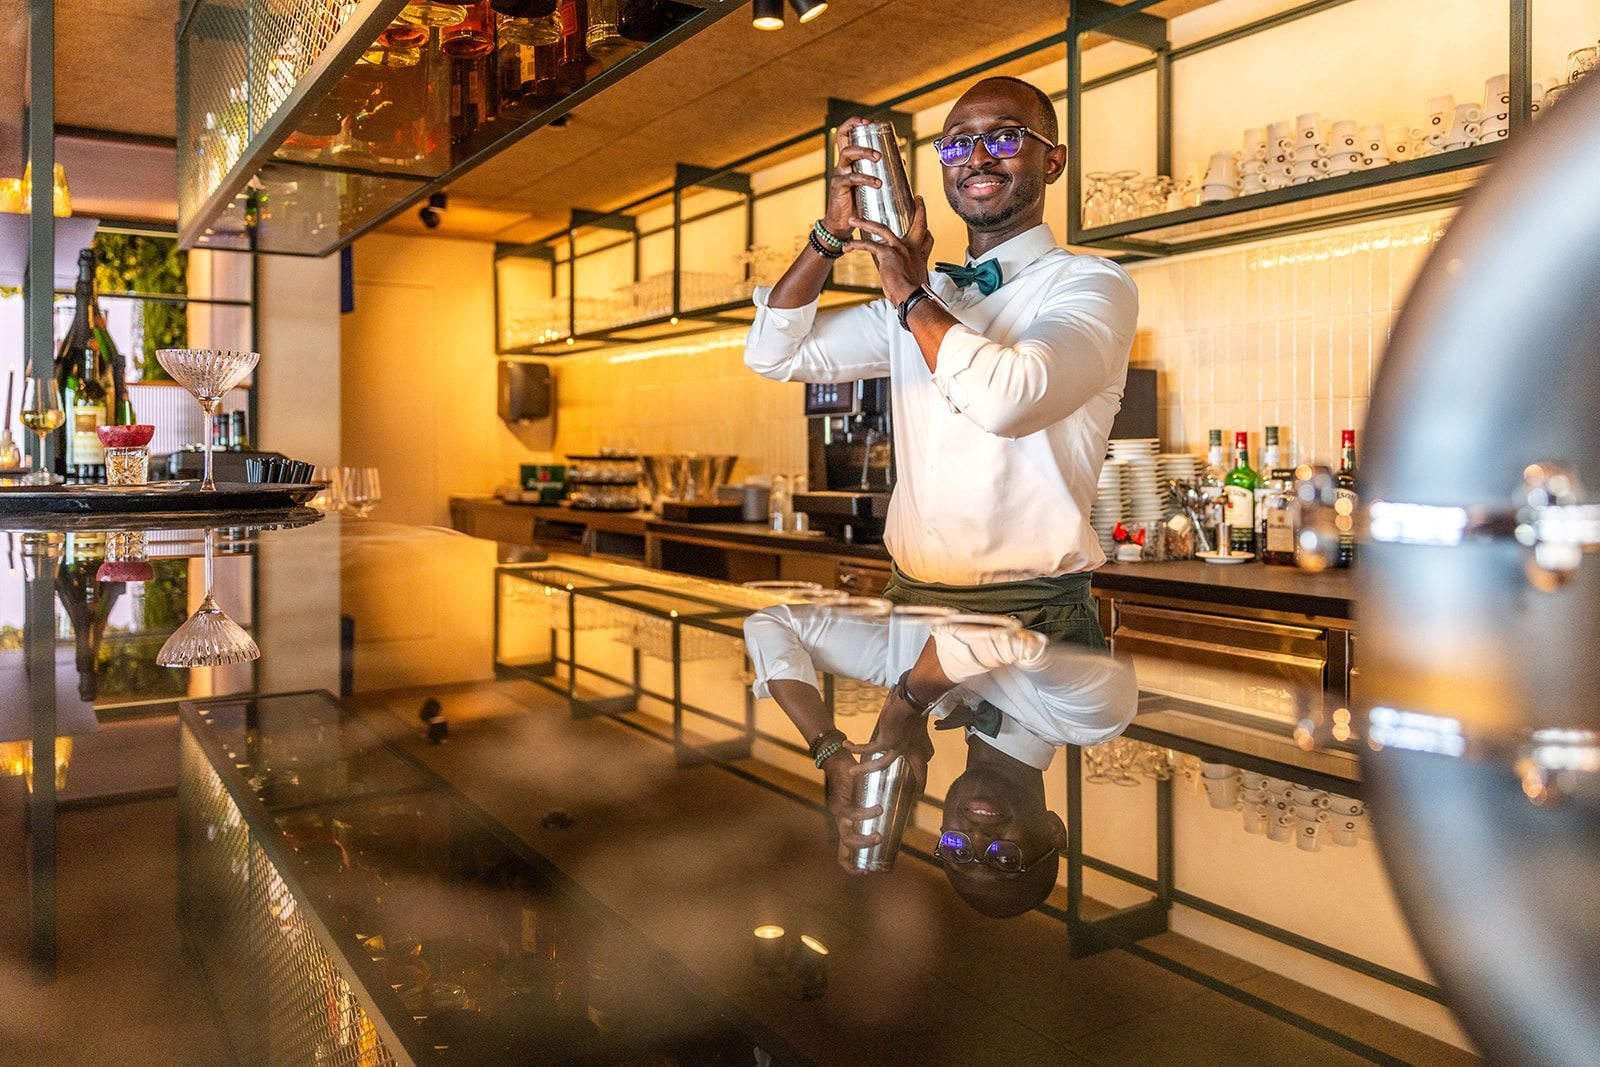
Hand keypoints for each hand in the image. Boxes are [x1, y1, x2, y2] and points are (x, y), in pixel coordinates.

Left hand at [822, 750, 884, 871]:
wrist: (838, 761)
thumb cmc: (855, 780)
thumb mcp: (867, 798)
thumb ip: (883, 807)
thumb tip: (908, 813)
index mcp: (846, 826)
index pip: (843, 854)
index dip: (851, 867)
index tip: (866, 872)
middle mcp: (840, 824)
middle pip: (845, 850)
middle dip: (860, 858)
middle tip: (879, 851)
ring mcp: (837, 815)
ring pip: (847, 838)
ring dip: (864, 841)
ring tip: (880, 836)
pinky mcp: (839, 803)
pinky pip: (851, 814)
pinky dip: (866, 814)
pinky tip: (879, 810)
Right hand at [824, 117, 884, 238]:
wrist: (842, 224)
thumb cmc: (857, 204)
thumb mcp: (868, 185)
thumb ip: (881, 172)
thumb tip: (901, 160)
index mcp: (848, 161)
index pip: (845, 135)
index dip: (853, 123)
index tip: (868, 121)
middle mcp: (841, 164)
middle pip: (845, 140)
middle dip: (861, 135)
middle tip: (879, 145)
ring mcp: (839, 174)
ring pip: (847, 154)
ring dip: (864, 152)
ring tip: (878, 158)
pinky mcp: (838, 186)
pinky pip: (851, 177)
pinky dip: (865, 178)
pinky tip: (877, 183)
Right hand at [843, 686, 933, 798]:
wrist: (910, 700)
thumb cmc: (913, 705)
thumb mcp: (915, 715)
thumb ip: (910, 721)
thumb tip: (904, 713)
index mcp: (915, 745)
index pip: (922, 770)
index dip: (922, 782)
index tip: (921, 793)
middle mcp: (906, 749)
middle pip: (900, 770)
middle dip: (896, 782)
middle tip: (886, 789)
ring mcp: (896, 746)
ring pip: (879, 764)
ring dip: (864, 769)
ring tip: (851, 772)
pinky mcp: (886, 741)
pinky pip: (868, 749)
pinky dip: (856, 748)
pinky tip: (846, 746)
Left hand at [845, 196, 933, 306]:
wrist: (912, 298)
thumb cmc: (912, 295)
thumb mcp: (916, 282)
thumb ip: (910, 274)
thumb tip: (904, 280)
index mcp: (920, 256)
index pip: (927, 238)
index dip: (927, 229)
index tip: (927, 223)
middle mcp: (912, 249)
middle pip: (918, 224)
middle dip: (919, 209)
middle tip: (917, 198)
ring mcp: (900, 249)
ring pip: (882, 229)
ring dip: (865, 223)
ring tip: (854, 220)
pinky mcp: (888, 254)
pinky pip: (869, 245)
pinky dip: (857, 245)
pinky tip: (848, 246)